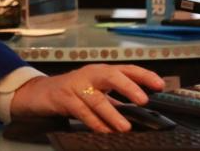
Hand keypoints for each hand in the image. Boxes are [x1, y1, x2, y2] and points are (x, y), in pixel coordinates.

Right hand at [9, 64, 164, 132]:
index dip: (143, 75)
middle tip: (143, 100)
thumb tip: (139, 111)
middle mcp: (89, 75)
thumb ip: (114, 99)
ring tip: (124, 126)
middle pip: (111, 76)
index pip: (126, 69)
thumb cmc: (71, 91)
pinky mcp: (64, 98)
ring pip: (96, 98)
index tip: (159, 85)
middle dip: (128, 87)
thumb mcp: (95, 91)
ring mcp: (76, 85)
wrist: (39, 92)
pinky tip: (104, 130)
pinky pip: (81, 111)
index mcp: (100, 71)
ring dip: (112, 113)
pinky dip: (94, 122)